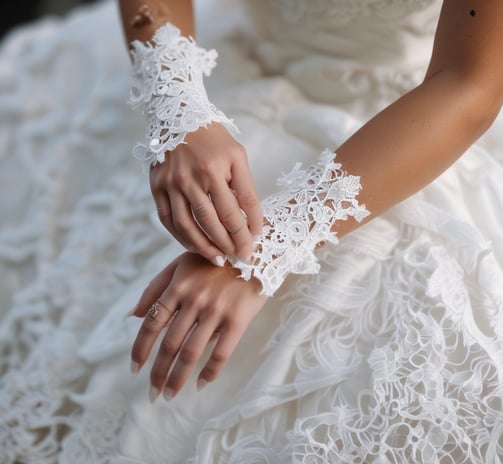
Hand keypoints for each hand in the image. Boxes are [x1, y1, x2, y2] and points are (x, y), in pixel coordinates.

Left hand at [130, 252, 266, 400]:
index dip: (140, 350)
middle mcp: (194, 300)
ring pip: (191, 352)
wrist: (255, 253)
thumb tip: (132, 315)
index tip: (135, 369)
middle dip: (158, 372)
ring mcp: (216, 311)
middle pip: (169, 344)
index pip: (152, 324)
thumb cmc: (214, 260)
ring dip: (178, 378)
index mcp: (178, 287)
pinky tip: (201, 384)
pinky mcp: (237, 319)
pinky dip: (210, 372)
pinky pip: (221, 352)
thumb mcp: (180, 264)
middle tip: (152, 393)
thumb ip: (155, 287)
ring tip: (170, 394)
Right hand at [150, 123, 261, 263]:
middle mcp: (191, 177)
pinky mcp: (156, 187)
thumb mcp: (237, 156)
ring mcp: (171, 183)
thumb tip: (252, 223)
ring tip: (218, 258)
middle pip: (211, 222)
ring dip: (204, 247)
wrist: (178, 116)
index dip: (245, 233)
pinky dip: (181, 237)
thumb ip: (245, 189)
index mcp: (215, 169)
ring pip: (188, 226)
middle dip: (228, 244)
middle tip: (239, 257)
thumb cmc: (214, 139)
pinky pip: (168, 220)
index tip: (252, 246)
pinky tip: (195, 245)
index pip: (234, 211)